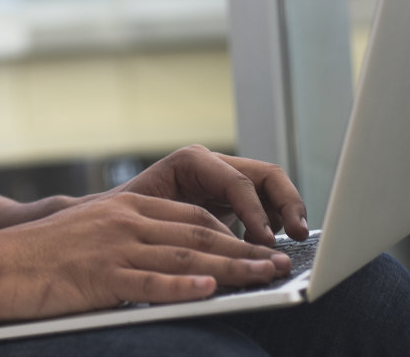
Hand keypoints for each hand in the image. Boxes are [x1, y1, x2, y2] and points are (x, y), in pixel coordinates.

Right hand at [0, 190, 294, 324]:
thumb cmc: (40, 256)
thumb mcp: (90, 232)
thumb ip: (130, 237)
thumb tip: (173, 259)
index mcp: (125, 207)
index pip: (192, 216)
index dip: (232, 232)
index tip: (260, 247)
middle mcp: (124, 221)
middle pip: (199, 234)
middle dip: (245, 249)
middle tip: (279, 263)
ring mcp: (113, 248)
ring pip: (185, 258)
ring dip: (231, 269)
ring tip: (264, 277)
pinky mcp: (100, 277)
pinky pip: (150, 283)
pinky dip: (183, 288)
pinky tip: (210, 292)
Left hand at [119, 145, 309, 246]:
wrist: (111, 222)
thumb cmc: (118, 217)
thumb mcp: (135, 214)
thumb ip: (160, 221)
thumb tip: (199, 238)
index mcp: (190, 162)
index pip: (236, 181)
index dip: (254, 211)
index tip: (264, 240)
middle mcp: (212, 166)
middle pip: (265, 175)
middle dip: (287, 203)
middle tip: (298, 234)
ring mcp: (226, 181)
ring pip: (272, 188)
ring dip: (287, 212)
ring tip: (295, 240)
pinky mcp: (233, 201)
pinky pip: (267, 205)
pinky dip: (277, 222)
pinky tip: (270, 247)